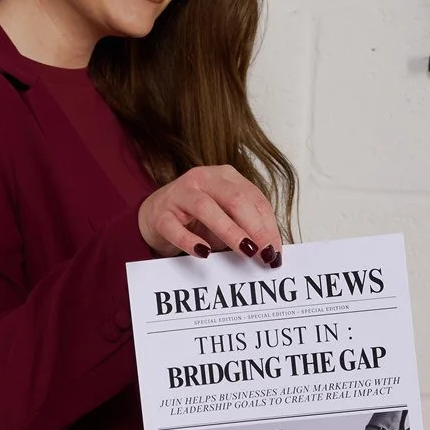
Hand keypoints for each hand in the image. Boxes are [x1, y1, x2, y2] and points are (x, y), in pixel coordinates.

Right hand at [138, 165, 282, 263]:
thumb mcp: (225, 217)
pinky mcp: (161, 214)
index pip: (254, 198)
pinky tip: (204, 253)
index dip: (268, 224)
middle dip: (255, 228)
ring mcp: (180, 194)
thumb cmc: (195, 218)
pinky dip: (191, 241)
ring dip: (231, 231)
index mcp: (225, 176)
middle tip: (265, 253)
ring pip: (207, 208)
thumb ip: (246, 227)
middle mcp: (203, 178)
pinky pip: (176, 228)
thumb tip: (270, 251)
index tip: (276, 250)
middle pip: (235, 199)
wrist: (154, 215)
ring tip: (247, 251)